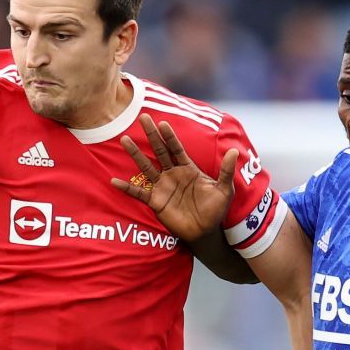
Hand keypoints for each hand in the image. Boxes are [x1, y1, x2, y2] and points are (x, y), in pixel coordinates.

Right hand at [110, 115, 239, 242]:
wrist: (205, 231)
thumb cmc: (215, 209)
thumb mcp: (225, 190)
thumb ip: (227, 172)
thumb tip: (235, 151)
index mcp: (188, 169)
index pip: (177, 149)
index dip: (170, 136)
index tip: (163, 122)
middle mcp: (172, 174)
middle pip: (160, 151)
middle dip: (152, 135)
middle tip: (143, 118)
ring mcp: (162, 187)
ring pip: (146, 167)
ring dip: (136, 154)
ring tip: (125, 139)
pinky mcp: (155, 201)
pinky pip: (138, 193)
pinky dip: (127, 188)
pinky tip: (114, 181)